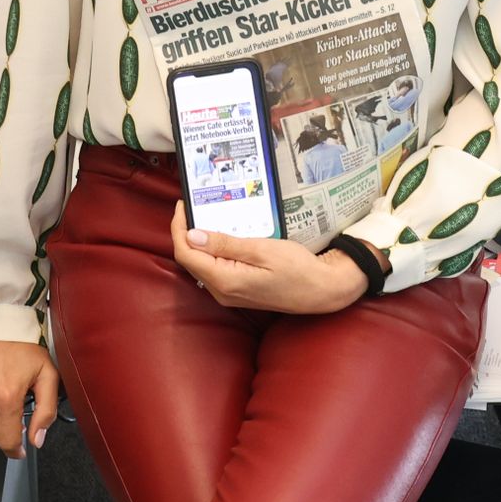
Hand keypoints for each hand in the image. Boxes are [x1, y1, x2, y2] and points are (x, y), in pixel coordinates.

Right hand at [0, 336, 59, 454]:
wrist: (1, 319)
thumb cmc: (25, 346)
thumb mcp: (47, 376)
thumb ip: (45, 412)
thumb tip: (36, 440)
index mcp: (6, 396)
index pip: (6, 442)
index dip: (14, 449)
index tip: (17, 448)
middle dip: (1, 434)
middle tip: (9, 419)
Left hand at [168, 201, 369, 314]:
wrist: (321, 290)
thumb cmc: (297, 269)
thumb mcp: (261, 249)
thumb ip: (225, 244)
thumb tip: (192, 235)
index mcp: (225, 281)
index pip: (187, 254)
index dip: (179, 229)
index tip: (183, 206)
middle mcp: (222, 292)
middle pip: (191, 260)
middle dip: (186, 233)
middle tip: (191, 208)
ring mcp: (229, 294)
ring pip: (202, 265)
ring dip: (199, 242)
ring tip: (204, 217)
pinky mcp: (237, 292)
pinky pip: (215, 270)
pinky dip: (212, 251)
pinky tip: (220, 236)